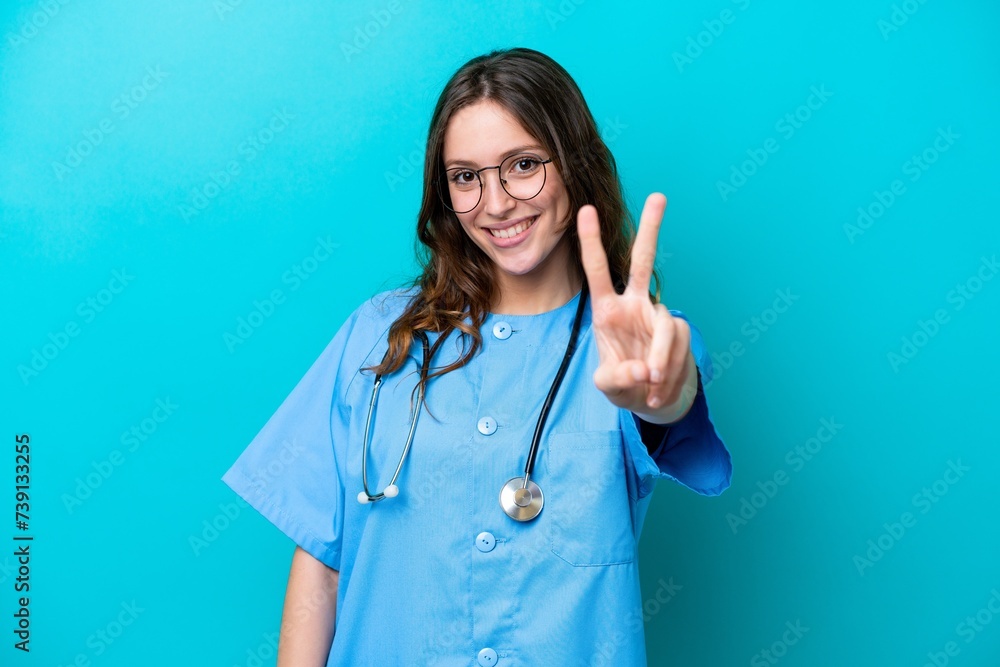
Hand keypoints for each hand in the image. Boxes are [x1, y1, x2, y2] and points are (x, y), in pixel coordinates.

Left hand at [577, 192, 697, 423]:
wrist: (653, 400)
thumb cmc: (624, 384)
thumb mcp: (609, 386)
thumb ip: (616, 380)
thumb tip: (642, 370)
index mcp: (607, 311)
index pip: (598, 271)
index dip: (591, 242)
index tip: (586, 210)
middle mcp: (633, 305)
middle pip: (643, 261)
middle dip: (652, 229)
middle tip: (659, 196)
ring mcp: (658, 316)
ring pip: (665, 327)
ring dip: (661, 359)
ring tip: (652, 385)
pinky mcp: (678, 330)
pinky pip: (678, 346)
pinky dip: (670, 370)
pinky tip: (659, 389)